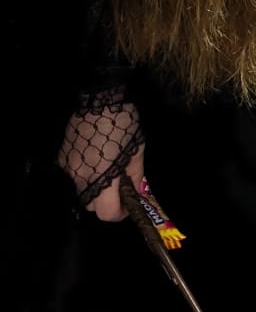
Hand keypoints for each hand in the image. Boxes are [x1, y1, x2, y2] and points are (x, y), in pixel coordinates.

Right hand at [58, 96, 145, 221]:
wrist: (98, 98)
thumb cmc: (123, 123)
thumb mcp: (138, 150)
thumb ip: (136, 176)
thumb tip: (136, 192)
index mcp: (103, 177)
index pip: (106, 213)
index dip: (120, 213)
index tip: (128, 204)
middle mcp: (81, 178)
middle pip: (92, 206)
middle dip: (107, 201)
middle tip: (119, 186)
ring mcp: (68, 169)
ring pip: (81, 192)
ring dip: (94, 189)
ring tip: (106, 170)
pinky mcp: (61, 159)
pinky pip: (72, 177)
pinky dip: (84, 175)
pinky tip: (93, 159)